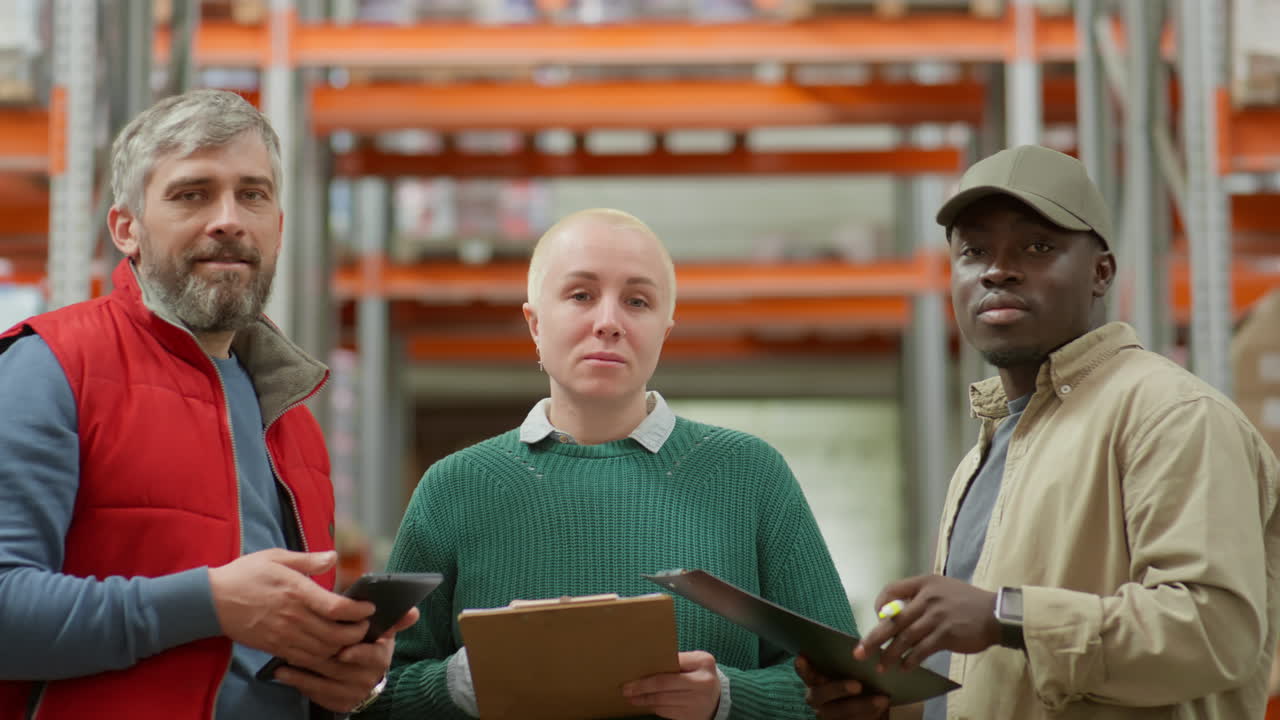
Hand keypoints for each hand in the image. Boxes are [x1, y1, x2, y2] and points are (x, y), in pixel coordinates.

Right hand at [209, 548, 373, 668]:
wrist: (212, 600)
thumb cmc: (245, 574)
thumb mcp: (276, 557)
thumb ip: (308, 559)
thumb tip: (333, 557)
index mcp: (296, 591)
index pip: (337, 608)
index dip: (359, 611)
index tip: (369, 608)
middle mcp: (293, 616)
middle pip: (336, 634)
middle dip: (357, 633)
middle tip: (365, 626)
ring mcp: (283, 635)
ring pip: (323, 651)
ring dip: (342, 647)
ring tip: (351, 638)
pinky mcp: (274, 647)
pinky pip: (305, 659)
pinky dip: (322, 657)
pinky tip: (328, 649)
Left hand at [275, 607, 419, 711]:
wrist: (367, 676)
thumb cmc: (371, 645)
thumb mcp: (383, 630)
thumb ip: (394, 619)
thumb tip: (414, 612)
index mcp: (381, 656)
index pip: (372, 656)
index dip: (358, 655)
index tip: (343, 652)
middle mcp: (369, 678)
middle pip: (341, 668)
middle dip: (319, 657)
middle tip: (298, 644)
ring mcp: (354, 692)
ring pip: (325, 681)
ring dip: (303, 670)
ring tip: (284, 658)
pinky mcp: (340, 703)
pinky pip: (316, 694)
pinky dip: (299, 683)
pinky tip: (283, 673)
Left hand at [623, 650, 720, 719]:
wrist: (719, 699)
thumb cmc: (702, 674)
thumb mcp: (697, 661)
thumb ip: (679, 659)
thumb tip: (651, 661)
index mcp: (702, 667)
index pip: (669, 673)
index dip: (648, 679)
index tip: (632, 678)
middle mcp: (701, 687)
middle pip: (663, 690)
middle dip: (642, 690)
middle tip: (626, 690)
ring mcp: (697, 705)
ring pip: (663, 704)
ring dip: (645, 701)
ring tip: (632, 698)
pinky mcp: (691, 718)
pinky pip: (667, 713)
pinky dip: (655, 709)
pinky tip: (647, 704)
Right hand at [795, 655, 888, 718]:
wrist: (867, 710)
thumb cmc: (858, 684)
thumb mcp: (852, 673)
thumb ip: (850, 665)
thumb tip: (864, 650)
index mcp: (815, 681)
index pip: (805, 673)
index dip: (802, 667)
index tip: (802, 657)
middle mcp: (816, 698)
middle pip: (820, 694)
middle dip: (839, 689)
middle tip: (858, 685)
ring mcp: (826, 715)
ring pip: (839, 713)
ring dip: (862, 706)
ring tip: (882, 700)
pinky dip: (869, 717)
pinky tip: (881, 710)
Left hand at [854, 575, 999, 671]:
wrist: (996, 614)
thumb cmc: (967, 602)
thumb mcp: (942, 588)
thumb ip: (920, 597)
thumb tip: (894, 615)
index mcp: (924, 582)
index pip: (891, 589)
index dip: (880, 604)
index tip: (878, 618)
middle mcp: (927, 597)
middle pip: (893, 620)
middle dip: (874, 638)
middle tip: (860, 652)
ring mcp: (936, 616)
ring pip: (905, 638)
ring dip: (891, 654)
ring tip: (882, 666)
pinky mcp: (946, 634)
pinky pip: (922, 650)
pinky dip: (911, 660)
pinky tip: (904, 668)